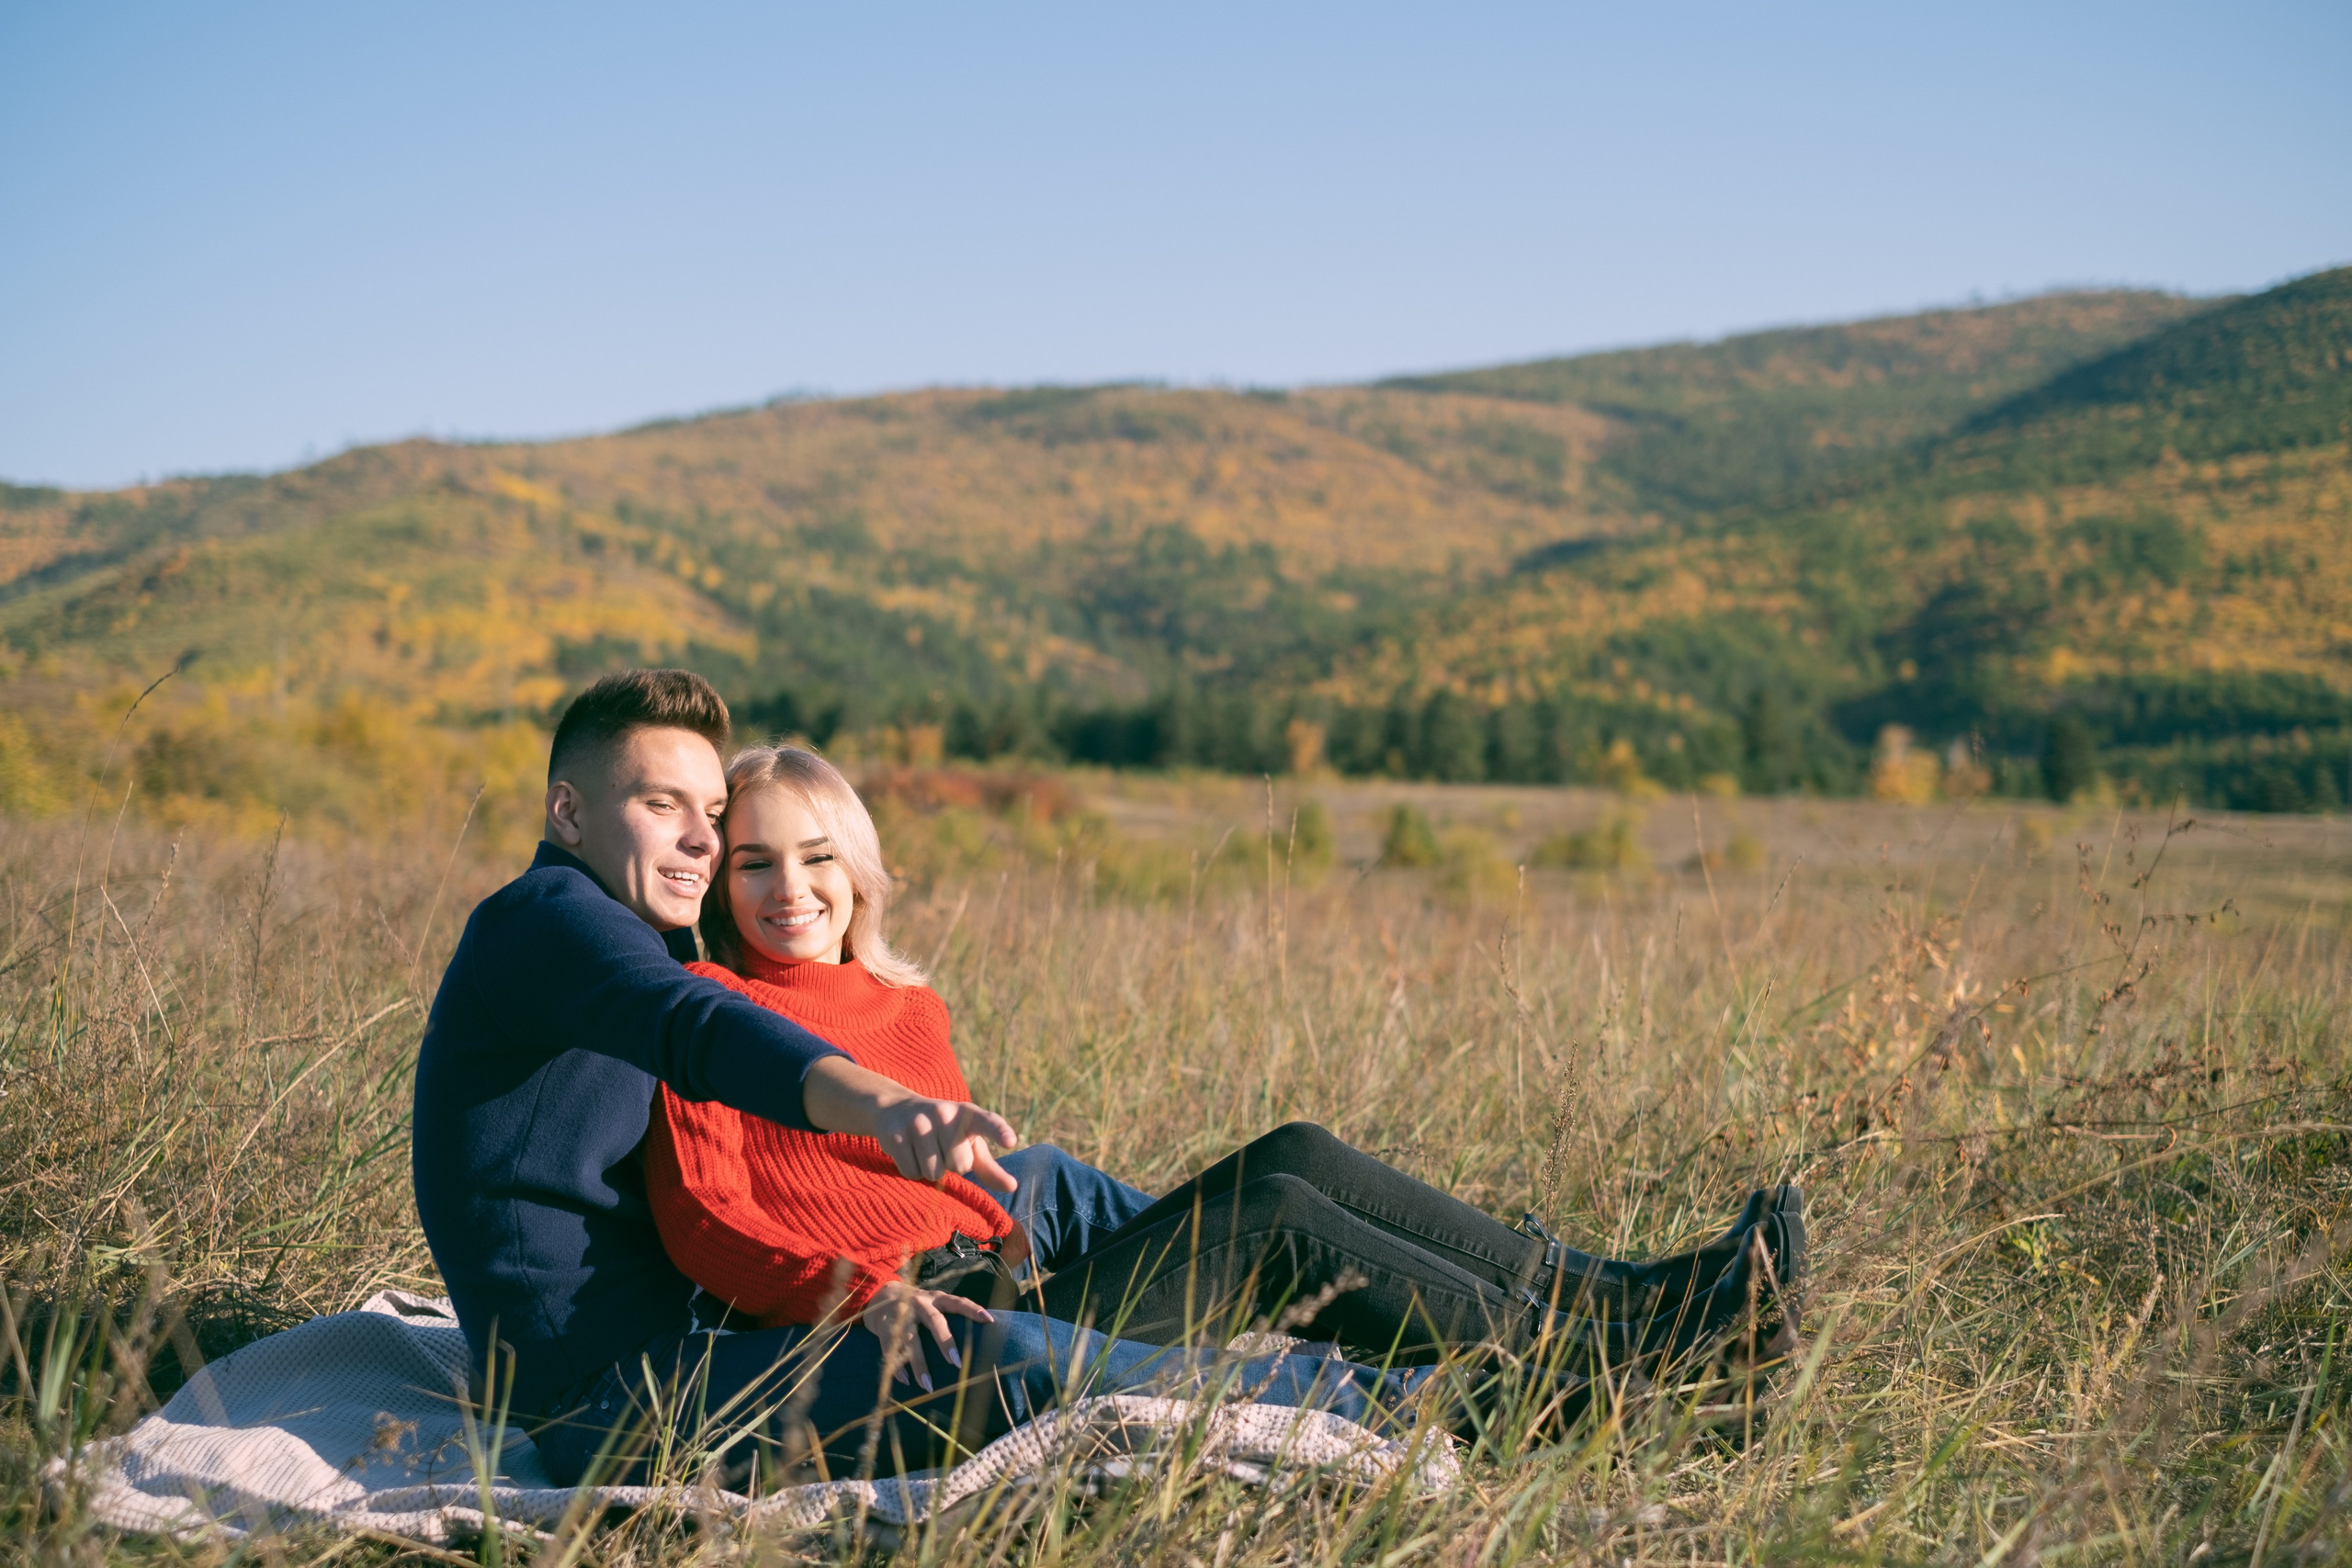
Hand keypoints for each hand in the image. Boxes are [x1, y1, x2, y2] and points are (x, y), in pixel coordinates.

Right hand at [804, 1058, 1018, 1192]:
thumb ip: (989, 1167)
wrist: (897, 1109)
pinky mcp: (896, 1135)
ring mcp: (918, 1122)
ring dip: (931, 1170)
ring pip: (934, 1173)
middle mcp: (944, 1113)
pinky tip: (910, 1152)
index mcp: (968, 1114)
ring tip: (925, 1150)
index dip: (999, 1132)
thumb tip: (1013, 1187)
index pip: (987, 1122)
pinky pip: (912, 1173)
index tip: (1011, 1141)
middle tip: (942, 1149)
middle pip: (959, 1165)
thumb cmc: (944, 1132)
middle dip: (952, 1166)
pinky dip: (912, 1170)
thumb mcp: (968, 1143)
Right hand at [863, 1281, 992, 1391]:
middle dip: (945, 1341)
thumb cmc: (917, 1306)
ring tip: (928, 1385)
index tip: (989, 1320)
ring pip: (910, 1339)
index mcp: (936, 1298)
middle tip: (956, 1363)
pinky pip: (890, 1348)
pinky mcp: (884, 1326)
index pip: (957, 1302)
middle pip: (934, 1321)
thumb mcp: (934, 1303)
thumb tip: (981, 1335)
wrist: (880, 1295)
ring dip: (919, 1363)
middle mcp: (919, 1304)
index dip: (973, 1310)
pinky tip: (905, 1380)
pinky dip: (896, 1365)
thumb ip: (950, 1315)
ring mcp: (900, 1314)